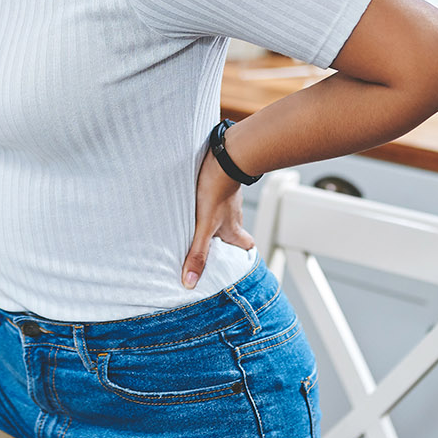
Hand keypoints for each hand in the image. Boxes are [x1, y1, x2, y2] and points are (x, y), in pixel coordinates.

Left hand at [183, 150, 255, 288]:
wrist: (224, 156)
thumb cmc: (216, 189)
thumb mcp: (203, 226)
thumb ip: (197, 253)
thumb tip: (190, 282)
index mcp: (234, 229)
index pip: (247, 248)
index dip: (243, 256)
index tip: (234, 264)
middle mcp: (235, 216)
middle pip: (235, 232)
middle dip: (225, 240)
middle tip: (212, 245)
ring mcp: (230, 199)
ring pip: (226, 215)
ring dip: (215, 221)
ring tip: (198, 225)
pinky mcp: (222, 184)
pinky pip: (219, 198)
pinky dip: (210, 203)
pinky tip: (197, 201)